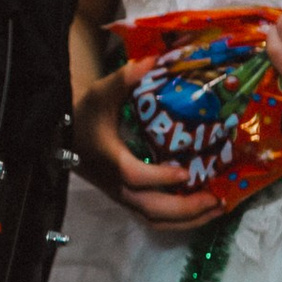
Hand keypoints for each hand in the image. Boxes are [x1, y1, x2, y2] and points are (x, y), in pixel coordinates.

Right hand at [72, 59, 221, 224]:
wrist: (64, 135)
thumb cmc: (86, 114)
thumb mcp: (100, 93)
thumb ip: (124, 79)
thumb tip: (153, 61)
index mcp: (108, 158)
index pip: (133, 175)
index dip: (159, 178)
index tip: (185, 173)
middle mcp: (115, 183)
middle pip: (150, 207)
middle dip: (186, 207)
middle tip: (215, 198)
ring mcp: (122, 195)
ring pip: (154, 219)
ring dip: (188, 219)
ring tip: (216, 207)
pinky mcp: (128, 199)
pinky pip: (154, 218)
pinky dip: (180, 220)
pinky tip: (201, 210)